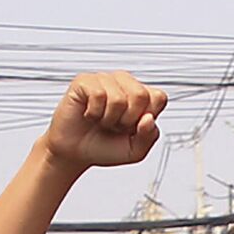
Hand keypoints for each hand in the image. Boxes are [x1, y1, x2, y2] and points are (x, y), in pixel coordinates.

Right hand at [43, 70, 167, 169]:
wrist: (75, 153)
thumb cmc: (105, 147)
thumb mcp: (134, 151)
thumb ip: (149, 137)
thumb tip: (148, 118)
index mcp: (141, 97)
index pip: (158, 97)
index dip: (147, 118)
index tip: (133, 128)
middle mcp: (125, 84)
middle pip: (141, 95)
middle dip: (127, 120)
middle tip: (115, 125)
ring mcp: (105, 80)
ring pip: (119, 98)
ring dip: (109, 119)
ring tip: (102, 121)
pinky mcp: (85, 81)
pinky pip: (98, 95)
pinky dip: (94, 113)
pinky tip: (89, 115)